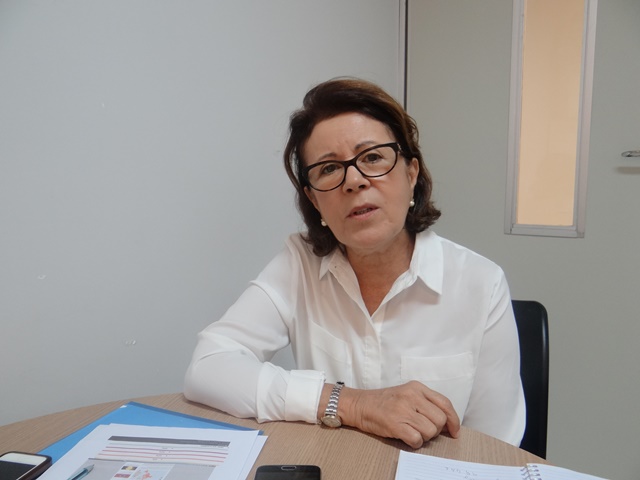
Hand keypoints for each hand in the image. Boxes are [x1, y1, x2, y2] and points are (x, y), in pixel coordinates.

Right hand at [338, 381, 459, 447]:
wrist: (360, 404)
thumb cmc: (384, 402)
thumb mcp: (407, 393)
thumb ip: (426, 403)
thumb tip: (448, 423)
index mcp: (417, 387)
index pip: (445, 403)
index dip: (453, 420)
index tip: (454, 431)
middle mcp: (411, 396)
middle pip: (440, 419)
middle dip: (436, 430)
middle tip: (424, 430)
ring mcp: (403, 409)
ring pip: (430, 431)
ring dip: (424, 437)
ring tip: (412, 431)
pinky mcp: (395, 424)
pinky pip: (417, 439)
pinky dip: (414, 442)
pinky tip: (406, 436)